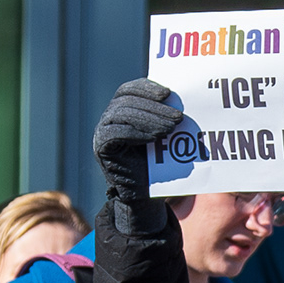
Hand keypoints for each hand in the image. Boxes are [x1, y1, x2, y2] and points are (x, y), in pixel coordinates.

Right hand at [92, 78, 188, 205]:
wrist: (147, 194)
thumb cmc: (159, 162)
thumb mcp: (165, 135)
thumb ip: (166, 115)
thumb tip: (181, 98)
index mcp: (122, 109)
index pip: (129, 89)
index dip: (147, 88)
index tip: (168, 93)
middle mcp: (109, 118)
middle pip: (127, 100)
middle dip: (154, 106)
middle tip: (178, 115)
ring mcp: (103, 132)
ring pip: (122, 114)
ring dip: (150, 118)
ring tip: (173, 126)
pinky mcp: (102, 148)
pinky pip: (116, 133)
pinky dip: (137, 132)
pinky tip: (156, 137)